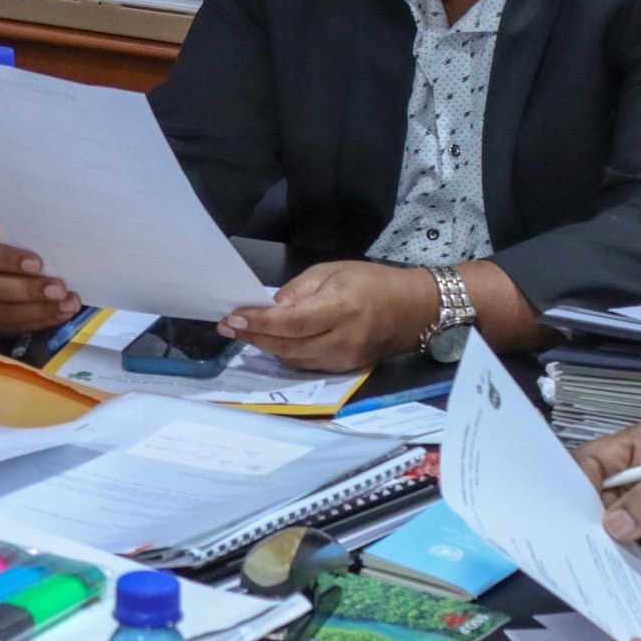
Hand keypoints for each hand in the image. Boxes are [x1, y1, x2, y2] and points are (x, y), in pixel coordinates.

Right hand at [0, 223, 78, 336]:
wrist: (8, 263)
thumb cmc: (19, 242)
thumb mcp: (21, 231)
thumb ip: (32, 237)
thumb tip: (60, 246)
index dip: (12, 260)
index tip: (39, 264)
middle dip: (30, 291)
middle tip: (60, 290)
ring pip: (5, 313)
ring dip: (40, 311)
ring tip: (68, 305)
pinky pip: (13, 327)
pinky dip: (40, 322)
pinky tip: (60, 314)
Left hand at [221, 260, 433, 370]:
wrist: (413, 309)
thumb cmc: (371, 282)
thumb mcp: (332, 272)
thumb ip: (298, 291)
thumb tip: (268, 307)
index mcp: (341, 308)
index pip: (292, 322)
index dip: (260, 322)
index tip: (234, 318)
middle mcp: (342, 339)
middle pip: (287, 345)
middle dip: (254, 336)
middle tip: (228, 326)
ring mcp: (344, 359)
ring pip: (293, 359)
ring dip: (265, 346)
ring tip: (244, 332)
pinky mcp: (345, 369)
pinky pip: (306, 364)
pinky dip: (285, 353)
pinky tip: (271, 341)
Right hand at [573, 421, 640, 597]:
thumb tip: (613, 522)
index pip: (595, 458)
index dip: (578, 482)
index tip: (572, 512)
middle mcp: (632, 478)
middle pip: (583, 491)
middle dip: (574, 514)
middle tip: (567, 539)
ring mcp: (633, 515)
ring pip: (590, 525)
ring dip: (586, 542)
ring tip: (577, 560)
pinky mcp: (636, 548)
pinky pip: (607, 554)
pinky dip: (600, 564)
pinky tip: (595, 575)